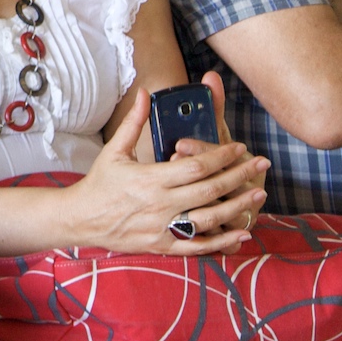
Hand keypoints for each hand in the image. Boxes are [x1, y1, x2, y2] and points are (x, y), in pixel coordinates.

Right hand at [63, 78, 268, 256]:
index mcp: (150, 179)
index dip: (221, 156)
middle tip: (262, 164)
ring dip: (237, 207)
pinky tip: (241, 233)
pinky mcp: (161, 246)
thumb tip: (146, 93)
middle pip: (209, 191)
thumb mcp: (114, 150)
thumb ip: (134, 122)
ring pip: (208, 219)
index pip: (195, 167)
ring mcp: (161, 228)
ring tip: (258, 194)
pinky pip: (196, 246)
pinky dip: (221, 242)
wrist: (79, 219)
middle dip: (239, 176)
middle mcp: (159, 205)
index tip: (238, 147)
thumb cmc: (99, 183)